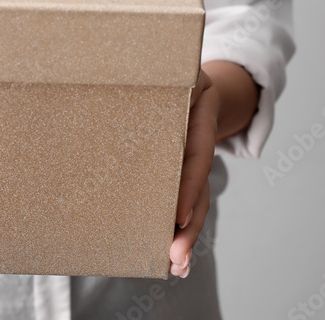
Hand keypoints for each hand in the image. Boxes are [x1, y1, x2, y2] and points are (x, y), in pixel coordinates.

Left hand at [169, 67, 218, 277]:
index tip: (178, 216)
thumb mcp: (165, 58)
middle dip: (188, 224)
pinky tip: (173, 254)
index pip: (197, 151)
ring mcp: (191, 150)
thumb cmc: (160, 60)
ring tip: (175, 265)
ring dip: (186, 234)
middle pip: (198, 184)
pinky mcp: (177, 166)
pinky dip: (179, 226)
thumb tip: (125, 65)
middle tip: (175, 255)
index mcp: (199, 105)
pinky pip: (182, 197)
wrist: (177, 61)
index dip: (190, 183)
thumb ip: (154, 67)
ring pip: (194, 197)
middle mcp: (199, 131)